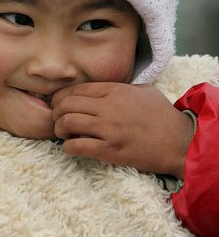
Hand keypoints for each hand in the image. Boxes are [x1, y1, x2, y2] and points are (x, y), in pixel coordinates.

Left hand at [51, 82, 193, 178]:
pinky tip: (71, 147)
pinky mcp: (111, 150)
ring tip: (63, 133)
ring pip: (67, 122)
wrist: (181, 142)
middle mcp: (108, 107)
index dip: (60, 97)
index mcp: (114, 91)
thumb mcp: (143, 90)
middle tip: (58, 119)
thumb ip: (119, 87)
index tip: (58, 104)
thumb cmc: (163, 116)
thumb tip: (99, 89)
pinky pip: (77, 146)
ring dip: (59, 129)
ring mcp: (109, 129)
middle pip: (66, 104)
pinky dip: (68, 147)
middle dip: (55, 112)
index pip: (75, 89)